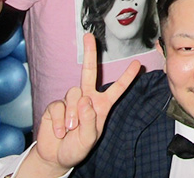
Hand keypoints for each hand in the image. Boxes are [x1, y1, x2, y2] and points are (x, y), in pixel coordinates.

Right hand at [24, 33, 140, 175]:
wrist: (56, 156)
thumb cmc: (77, 147)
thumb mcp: (89, 139)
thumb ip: (89, 120)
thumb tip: (84, 99)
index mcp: (101, 105)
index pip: (117, 88)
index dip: (127, 77)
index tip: (138, 64)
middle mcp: (87, 98)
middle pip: (89, 71)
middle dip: (90, 53)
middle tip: (89, 36)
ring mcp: (70, 100)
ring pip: (73, 93)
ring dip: (72, 114)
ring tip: (70, 129)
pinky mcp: (55, 106)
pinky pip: (58, 106)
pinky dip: (59, 121)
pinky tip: (60, 132)